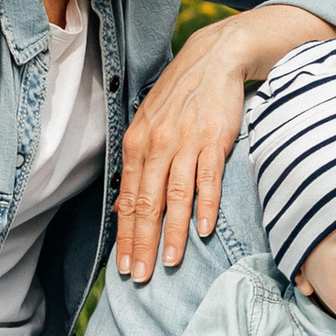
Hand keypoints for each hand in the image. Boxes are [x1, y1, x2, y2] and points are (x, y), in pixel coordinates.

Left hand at [112, 7, 335, 281]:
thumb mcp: (148, 127)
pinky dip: (205, 205)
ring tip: (170, 263)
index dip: (125, 236)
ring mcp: (185, 143)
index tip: (123, 266)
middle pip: (147, 204)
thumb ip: (137, 167)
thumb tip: (124, 206)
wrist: (212, 59)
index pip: (128, 200)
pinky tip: (201, 230)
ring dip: (172, 233)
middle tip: (139, 276)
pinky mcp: (213, 140)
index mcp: (136, 144)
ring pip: (175, 197)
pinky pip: (207, 178)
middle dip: (142, 243)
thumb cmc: (179, 97)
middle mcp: (156, 146)